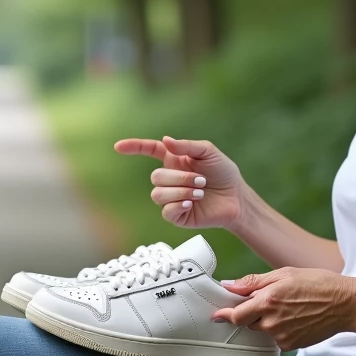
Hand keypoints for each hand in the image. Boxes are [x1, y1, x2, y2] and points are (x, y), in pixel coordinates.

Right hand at [113, 136, 244, 229]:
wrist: (237, 198)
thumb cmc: (224, 173)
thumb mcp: (209, 152)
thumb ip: (187, 146)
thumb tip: (165, 140)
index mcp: (174, 160)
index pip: (149, 151)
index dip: (134, 147)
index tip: (118, 147)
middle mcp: (170, 179)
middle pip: (156, 177)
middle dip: (179, 178)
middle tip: (201, 181)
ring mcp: (172, 198)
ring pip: (157, 194)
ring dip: (181, 192)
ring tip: (200, 193)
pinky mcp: (177, 215)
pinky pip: (166, 211)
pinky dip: (177, 205)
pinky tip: (190, 204)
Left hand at [210, 268, 355, 350]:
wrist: (346, 304)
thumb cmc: (317, 284)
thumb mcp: (284, 274)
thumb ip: (253, 282)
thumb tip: (229, 285)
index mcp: (268, 301)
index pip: (236, 314)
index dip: (224, 315)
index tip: (216, 316)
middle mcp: (272, 321)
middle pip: (248, 322)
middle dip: (252, 313)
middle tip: (269, 300)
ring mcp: (282, 336)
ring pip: (262, 330)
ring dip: (266, 321)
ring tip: (289, 307)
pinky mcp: (291, 345)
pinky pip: (276, 338)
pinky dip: (280, 329)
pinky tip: (296, 319)